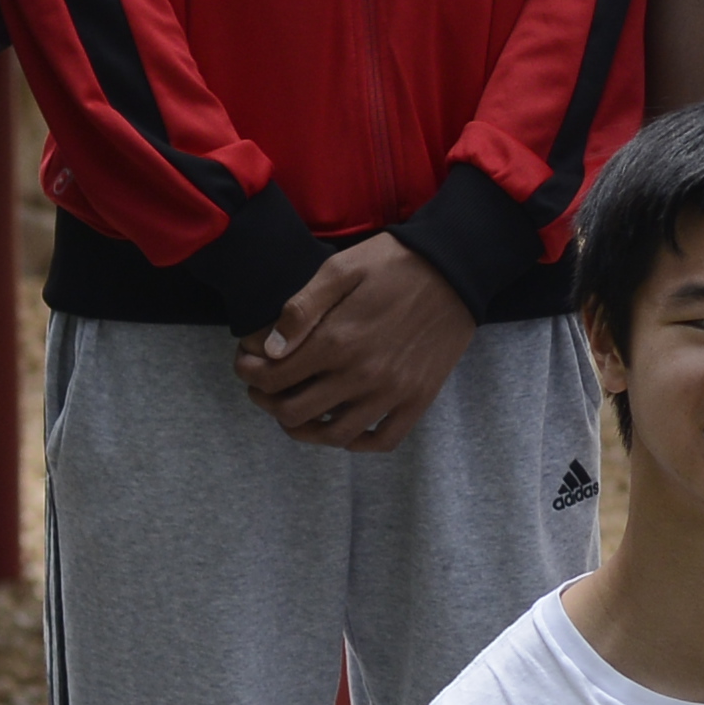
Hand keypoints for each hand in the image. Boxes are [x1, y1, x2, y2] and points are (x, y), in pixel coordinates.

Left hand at [240, 239, 476, 451]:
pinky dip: (356, 442)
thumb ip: (301, 309)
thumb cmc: (394, 263)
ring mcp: (392, 392)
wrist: (457, 268)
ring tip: (294, 411)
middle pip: (294, 412)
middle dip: (266, 402)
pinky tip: (342, 427)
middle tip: (263, 387)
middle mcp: (361, 375)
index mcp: (336, 341)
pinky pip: (382, 439)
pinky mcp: (418, 398)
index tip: (246, 361)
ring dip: (304, 428)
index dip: (248, 372)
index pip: (272, 377)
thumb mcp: (340, 269)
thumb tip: (271, 349)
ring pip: (334, 435)